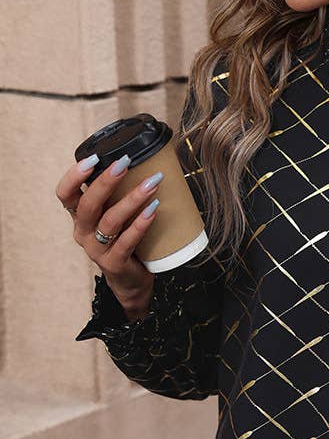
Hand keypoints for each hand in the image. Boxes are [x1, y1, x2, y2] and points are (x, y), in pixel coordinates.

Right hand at [56, 153, 161, 318]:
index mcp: (79, 218)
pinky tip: (153, 209)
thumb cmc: (124, 241)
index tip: (94, 158)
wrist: (131, 281)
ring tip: (151, 184)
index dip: (74, 176)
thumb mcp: (114, 217)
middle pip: (88, 204)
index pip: (65, 194)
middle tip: (125, 162)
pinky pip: (126, 241)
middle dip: (107, 180)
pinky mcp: (113, 263)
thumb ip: (116, 197)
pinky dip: (141, 224)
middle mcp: (83, 233)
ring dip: (131, 199)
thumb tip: (139, 163)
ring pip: (110, 221)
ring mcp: (97, 250)